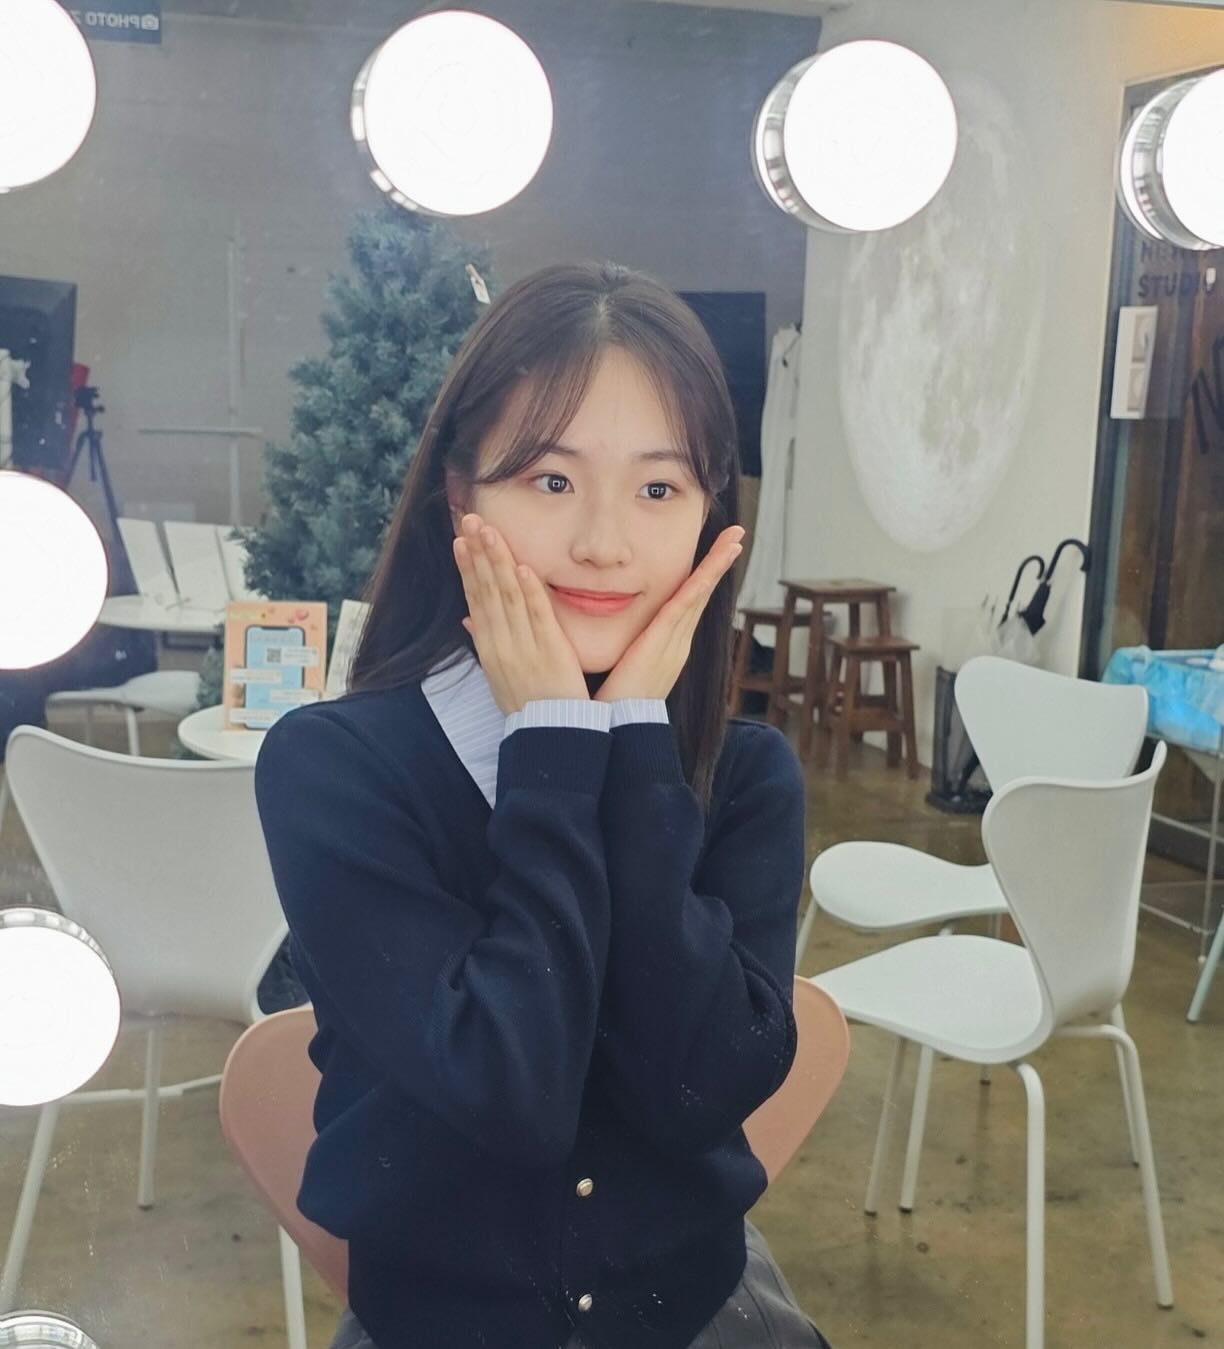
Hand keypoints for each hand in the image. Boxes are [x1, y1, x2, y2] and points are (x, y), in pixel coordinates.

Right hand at [452, 513, 588, 715]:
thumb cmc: (526, 706)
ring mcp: (524, 646)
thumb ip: (485, 643)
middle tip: (470, 521)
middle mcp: (501, 643)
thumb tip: (468, 619)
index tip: (460, 540)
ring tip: (489, 533)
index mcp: (489, 648)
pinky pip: (538, 616)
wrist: (548, 736)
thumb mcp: (497, 676)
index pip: (474, 599)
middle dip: (477, 554)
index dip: (467, 568)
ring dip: (497, 562)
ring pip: (507, 597)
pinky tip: (522, 567)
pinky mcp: (550, 650)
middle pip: (486, 591)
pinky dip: (529, 591)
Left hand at [594, 526, 744, 702]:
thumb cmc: (616, 702)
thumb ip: (625, 649)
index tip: (716, 553)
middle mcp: (678, 641)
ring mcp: (674, 641)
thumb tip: (618, 639)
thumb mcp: (624, 667)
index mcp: (667, 645)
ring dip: (717, 564)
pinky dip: (701, 582)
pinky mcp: (663, 642)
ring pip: (699, 593)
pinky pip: (685, 605)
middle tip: (737, 535)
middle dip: (719, 563)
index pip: (688, 602)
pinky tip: (712, 564)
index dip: (703, 576)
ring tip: (735, 540)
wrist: (618, 730)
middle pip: (701, 593)